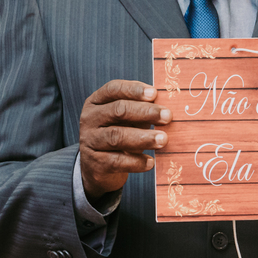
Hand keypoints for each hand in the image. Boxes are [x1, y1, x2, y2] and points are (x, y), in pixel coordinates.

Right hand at [79, 80, 169, 197]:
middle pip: (117, 111)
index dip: (134, 89)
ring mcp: (90, 141)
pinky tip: (150, 162)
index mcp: (97, 102)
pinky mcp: (95, 163)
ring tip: (163, 140)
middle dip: (145, 112)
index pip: (113, 89)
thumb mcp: (127, 120)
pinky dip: (136, 162)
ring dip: (143, 137)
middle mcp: (90, 119)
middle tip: (167, 116)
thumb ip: (141, 111)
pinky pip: (116, 161)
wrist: (98, 167)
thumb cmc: (119, 135)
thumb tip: (166, 110)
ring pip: (116, 136)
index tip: (154, 93)